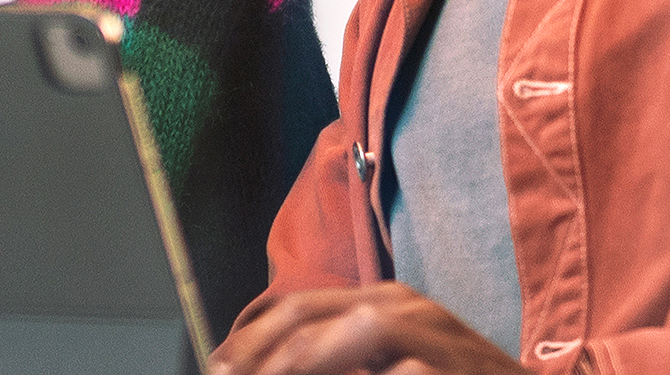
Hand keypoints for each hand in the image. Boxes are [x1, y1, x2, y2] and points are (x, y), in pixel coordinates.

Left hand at [211, 282, 534, 374]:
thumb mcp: (389, 363)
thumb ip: (341, 359)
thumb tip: (269, 369)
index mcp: (380, 302)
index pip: (296, 308)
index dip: (249, 342)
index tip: (217, 369)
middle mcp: (402, 306)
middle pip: (308, 316)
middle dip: (260, 355)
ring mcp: (432, 333)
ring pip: (350, 331)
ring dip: (302, 361)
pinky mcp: (452, 365)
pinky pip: (402, 371)